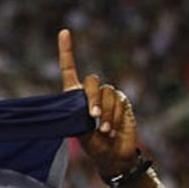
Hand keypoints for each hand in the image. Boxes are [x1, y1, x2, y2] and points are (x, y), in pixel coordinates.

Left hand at [59, 29, 139, 177]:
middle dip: (92, 99)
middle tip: (92, 118)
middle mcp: (92, 92)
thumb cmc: (90, 144)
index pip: (70, 69)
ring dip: (105, 113)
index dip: (67, 51)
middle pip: (92, 81)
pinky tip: (111, 130)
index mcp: (74, 96)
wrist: (111, 156)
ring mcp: (109, 96)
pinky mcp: (123, 102)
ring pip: (107, 93)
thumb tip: (78, 101)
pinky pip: (119, 102)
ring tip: (103, 131)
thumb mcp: (77, 129)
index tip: (64, 32)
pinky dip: (114, 117)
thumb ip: (76, 112)